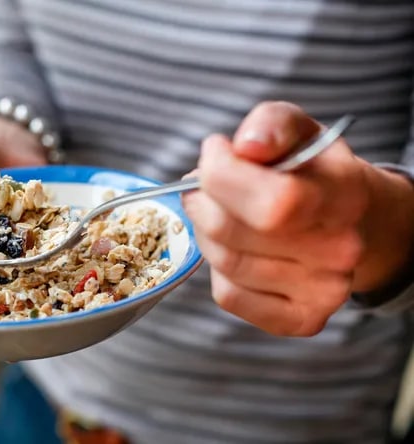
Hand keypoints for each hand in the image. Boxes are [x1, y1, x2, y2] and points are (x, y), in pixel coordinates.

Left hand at [183, 101, 413, 335]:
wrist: (352, 220)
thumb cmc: (312, 172)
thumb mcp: (298, 130)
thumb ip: (271, 124)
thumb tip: (246, 146)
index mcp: (343, 196)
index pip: (272, 202)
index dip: (222, 175)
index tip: (213, 153)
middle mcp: (338, 251)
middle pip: (231, 232)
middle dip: (201, 200)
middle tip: (201, 186)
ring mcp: (322, 293)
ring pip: (224, 263)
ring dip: (205, 232)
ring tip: (219, 213)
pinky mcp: (300, 320)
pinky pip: (228, 295)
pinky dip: (217, 270)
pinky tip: (234, 248)